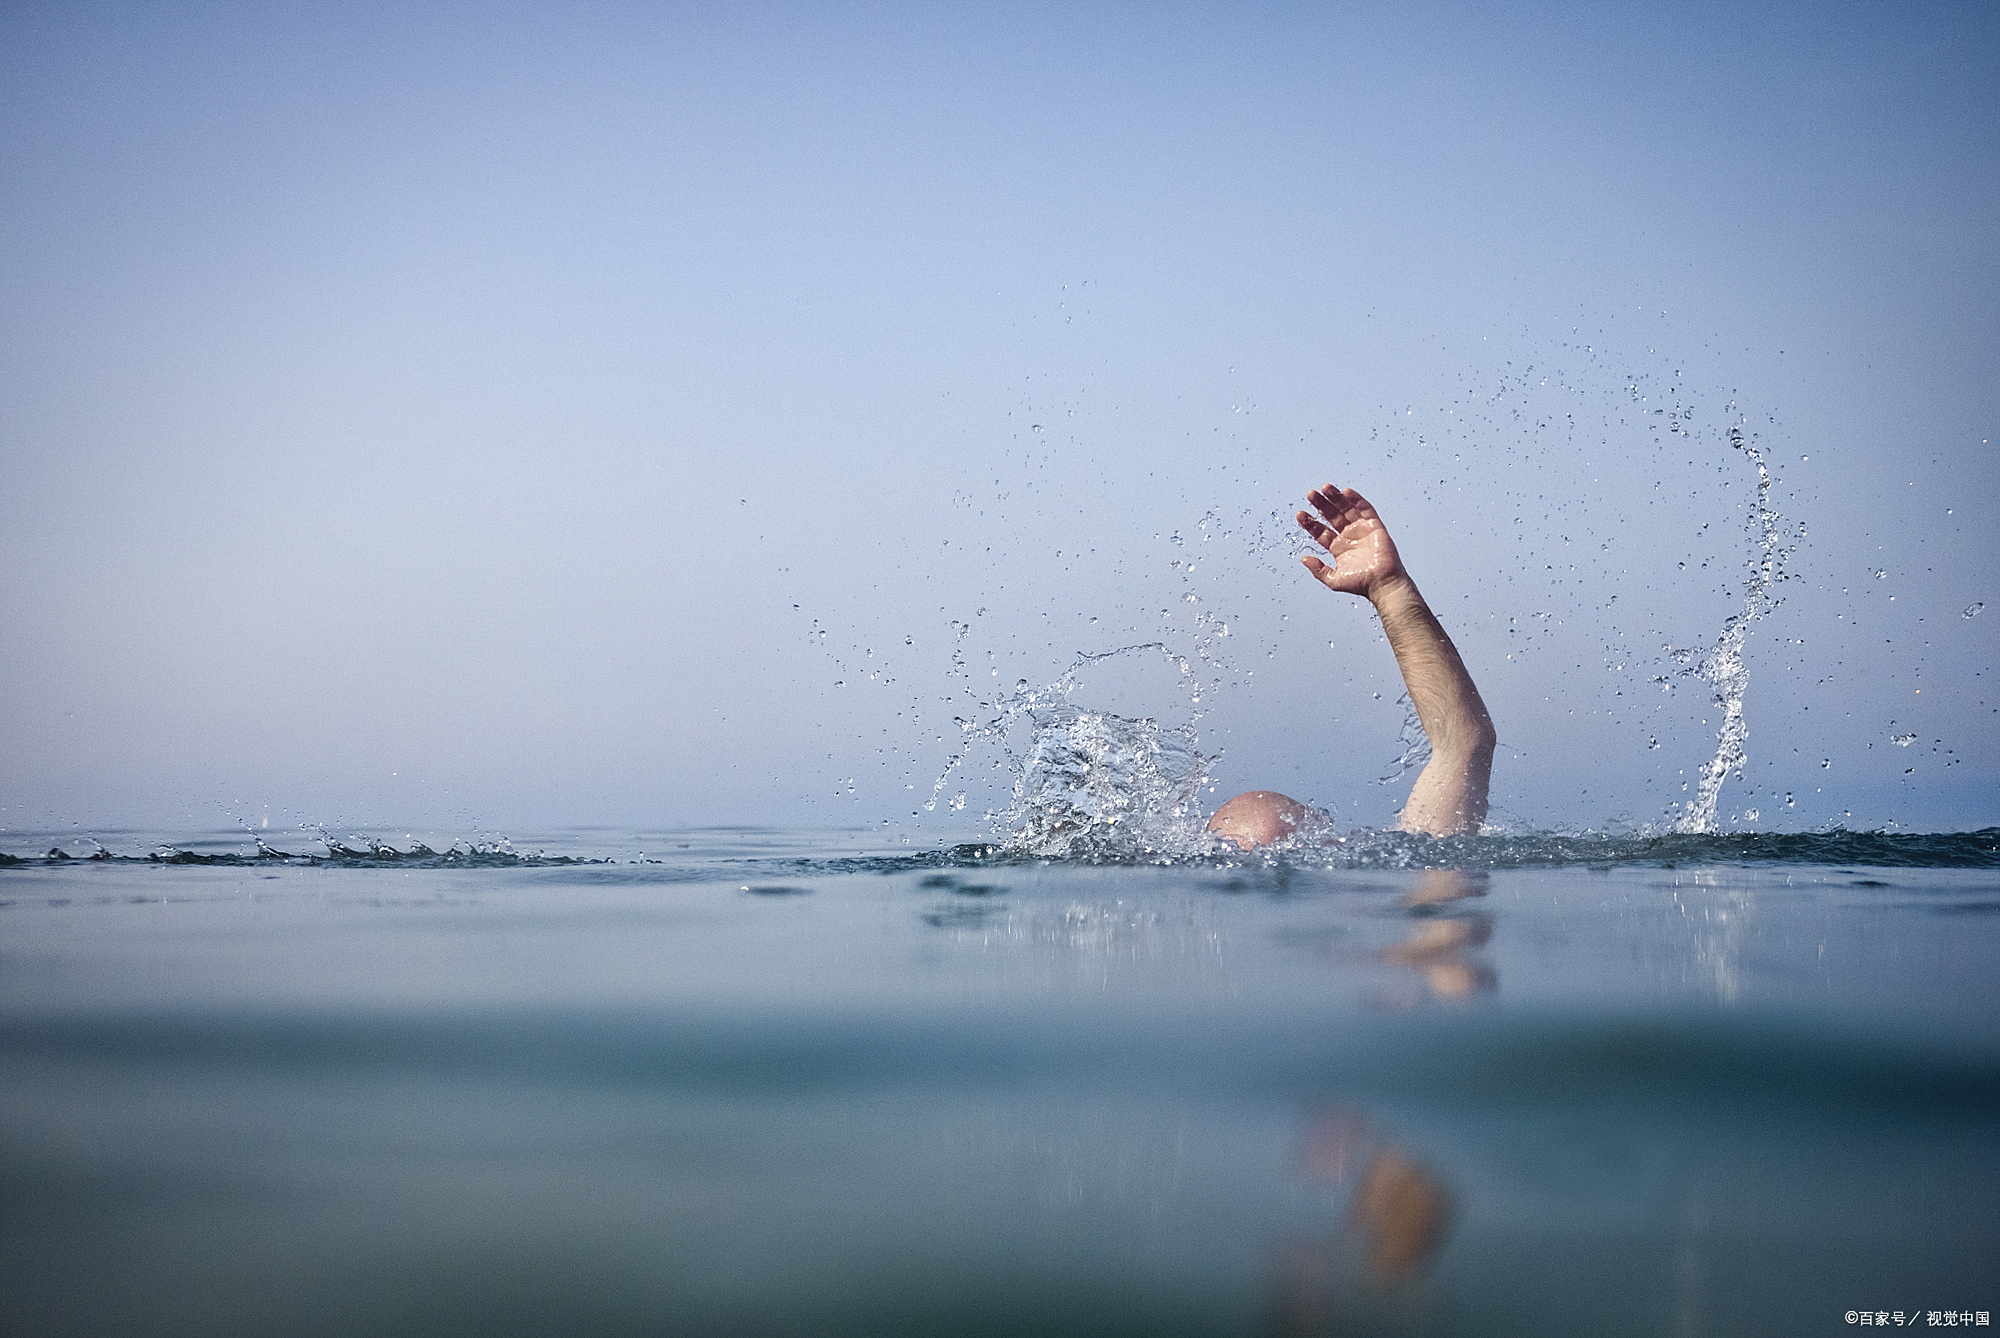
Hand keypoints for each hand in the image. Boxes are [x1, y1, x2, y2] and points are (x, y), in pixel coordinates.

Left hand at [1297, 485, 1405, 599]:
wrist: (1382, 583)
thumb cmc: (1361, 584)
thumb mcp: (1333, 579)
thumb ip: (1318, 569)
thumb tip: (1304, 559)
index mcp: (1338, 548)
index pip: (1321, 531)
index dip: (1310, 522)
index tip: (1300, 514)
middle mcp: (1348, 536)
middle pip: (1332, 516)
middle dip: (1321, 505)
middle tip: (1311, 494)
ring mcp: (1361, 530)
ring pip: (1346, 509)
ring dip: (1336, 498)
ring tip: (1325, 488)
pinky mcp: (1375, 526)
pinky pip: (1365, 509)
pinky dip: (1356, 500)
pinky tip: (1346, 491)